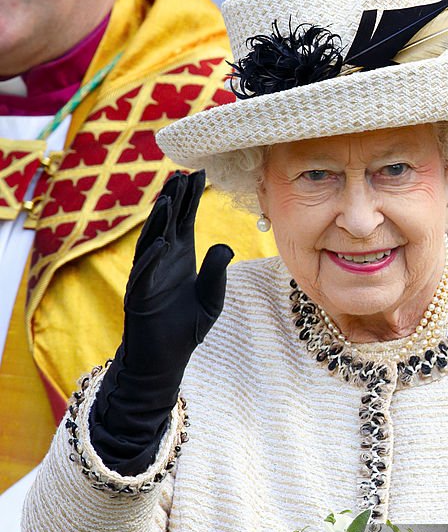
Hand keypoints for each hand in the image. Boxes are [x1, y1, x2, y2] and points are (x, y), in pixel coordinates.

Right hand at [90, 171, 232, 474]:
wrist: (165, 359)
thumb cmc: (188, 329)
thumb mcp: (211, 298)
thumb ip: (217, 272)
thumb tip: (225, 245)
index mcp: (181, 257)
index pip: (186, 220)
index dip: (192, 198)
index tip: (200, 172)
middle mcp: (163, 260)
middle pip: (169, 223)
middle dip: (176, 199)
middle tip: (183, 172)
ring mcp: (148, 275)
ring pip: (152, 241)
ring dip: (159, 221)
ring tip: (168, 199)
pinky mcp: (139, 295)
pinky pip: (144, 273)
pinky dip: (151, 257)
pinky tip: (160, 242)